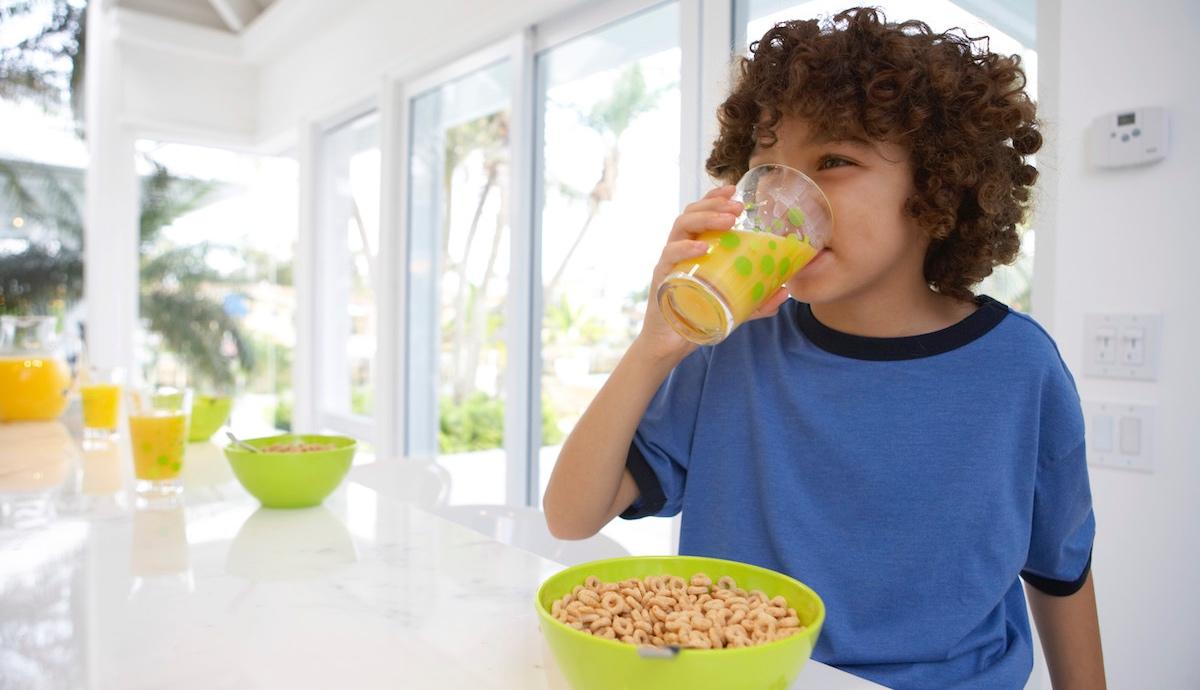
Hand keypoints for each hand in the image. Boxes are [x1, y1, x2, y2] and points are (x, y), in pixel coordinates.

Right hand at [636, 185, 789, 359]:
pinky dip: (685, 248)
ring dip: (704, 218)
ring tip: (728, 220)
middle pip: (690, 214)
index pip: (699, 214)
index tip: (734, 190)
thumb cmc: (697, 319)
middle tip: (738, 207)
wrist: (670, 345)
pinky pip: (669, 256)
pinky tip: (702, 247)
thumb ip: (757, 301)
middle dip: (714, 205)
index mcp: (692, 250)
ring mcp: (669, 263)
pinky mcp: (662, 278)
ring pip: (680, 227)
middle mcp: (678, 251)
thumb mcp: (733, 308)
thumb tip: (785, 293)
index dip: (714, 198)